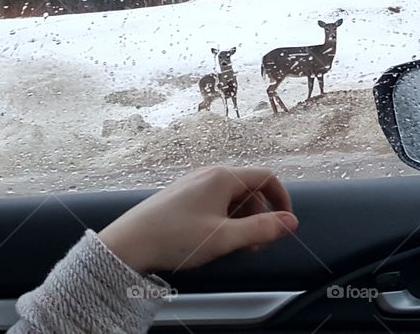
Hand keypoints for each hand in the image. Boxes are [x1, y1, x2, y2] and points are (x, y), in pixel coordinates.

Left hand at [98, 166, 298, 273]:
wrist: (128, 243)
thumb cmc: (175, 237)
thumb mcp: (224, 238)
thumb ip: (261, 229)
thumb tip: (291, 222)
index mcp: (222, 177)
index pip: (266, 178)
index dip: (281, 200)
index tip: (283, 224)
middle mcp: (209, 174)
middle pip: (249, 188)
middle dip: (259, 215)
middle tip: (254, 244)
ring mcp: (194, 183)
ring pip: (231, 197)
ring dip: (241, 219)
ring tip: (233, 244)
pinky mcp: (182, 196)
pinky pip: (214, 201)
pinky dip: (223, 218)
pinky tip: (213, 238)